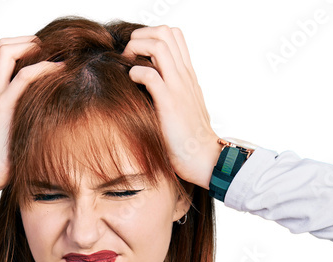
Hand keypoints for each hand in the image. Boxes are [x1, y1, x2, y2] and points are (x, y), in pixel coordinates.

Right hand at [0, 36, 61, 192]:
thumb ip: (27, 119)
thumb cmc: (4, 161)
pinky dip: (42, 69)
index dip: (24, 47)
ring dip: (32, 47)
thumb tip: (55, 117)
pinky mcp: (3, 108)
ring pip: (7, 52)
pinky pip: (23, 78)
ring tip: (55, 58)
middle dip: (28, 41)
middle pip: (3, 46)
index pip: (4, 56)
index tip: (47, 57)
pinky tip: (58, 72)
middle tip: (50, 53)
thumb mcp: (18, 132)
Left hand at [121, 26, 220, 188]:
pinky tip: (132, 83)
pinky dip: (135, 73)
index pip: (174, 35)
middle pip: (166, 32)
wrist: (203, 158)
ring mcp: (178, 87)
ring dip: (137, 48)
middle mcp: (184, 75)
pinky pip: (150, 75)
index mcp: (187, 74)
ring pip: (159, 46)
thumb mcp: (185, 105)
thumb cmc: (190, 137)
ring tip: (128, 64)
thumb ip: (173, 90)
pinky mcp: (169, 103)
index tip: (138, 51)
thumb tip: (152, 84)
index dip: (152, 35)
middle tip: (130, 54)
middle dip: (141, 36)